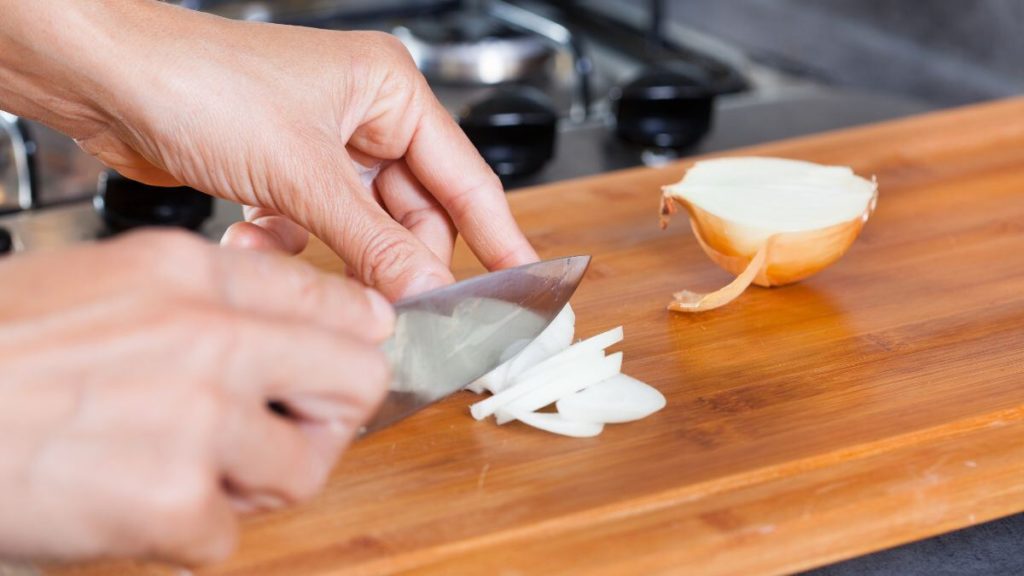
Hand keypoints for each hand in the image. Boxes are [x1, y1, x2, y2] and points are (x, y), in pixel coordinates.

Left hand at [0, 0, 537, 299]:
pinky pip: (312, 229)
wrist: (108, 79)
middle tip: (409, 316)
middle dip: (401, 264)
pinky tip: (256, 245)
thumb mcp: (302, 173)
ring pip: (361, 229)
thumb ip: (373, 241)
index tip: (525, 285)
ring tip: (320, 284)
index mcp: (389, 92)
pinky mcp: (283, 172)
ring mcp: (322, 147)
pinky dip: (290, 249)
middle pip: (413, 213)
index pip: (465, 179)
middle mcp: (363, 117)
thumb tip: (427, 291)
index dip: (499, 238)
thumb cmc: (201, 83)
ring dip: (336, 260)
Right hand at [0, 231, 392, 564]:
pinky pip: (226, 536)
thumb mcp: (102, 288)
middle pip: (355, 378)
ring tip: (184, 476)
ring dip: (251, 485)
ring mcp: (193, 416)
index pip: (336, 300)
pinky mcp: (167, 499)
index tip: (343, 367)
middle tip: (279, 435)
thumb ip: (205, 304)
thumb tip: (294, 330)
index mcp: (186, 272)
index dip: (351, 343)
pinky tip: (129, 508)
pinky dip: (183, 537)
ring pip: (303, 467)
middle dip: (326, 417)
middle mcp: (205, 334)